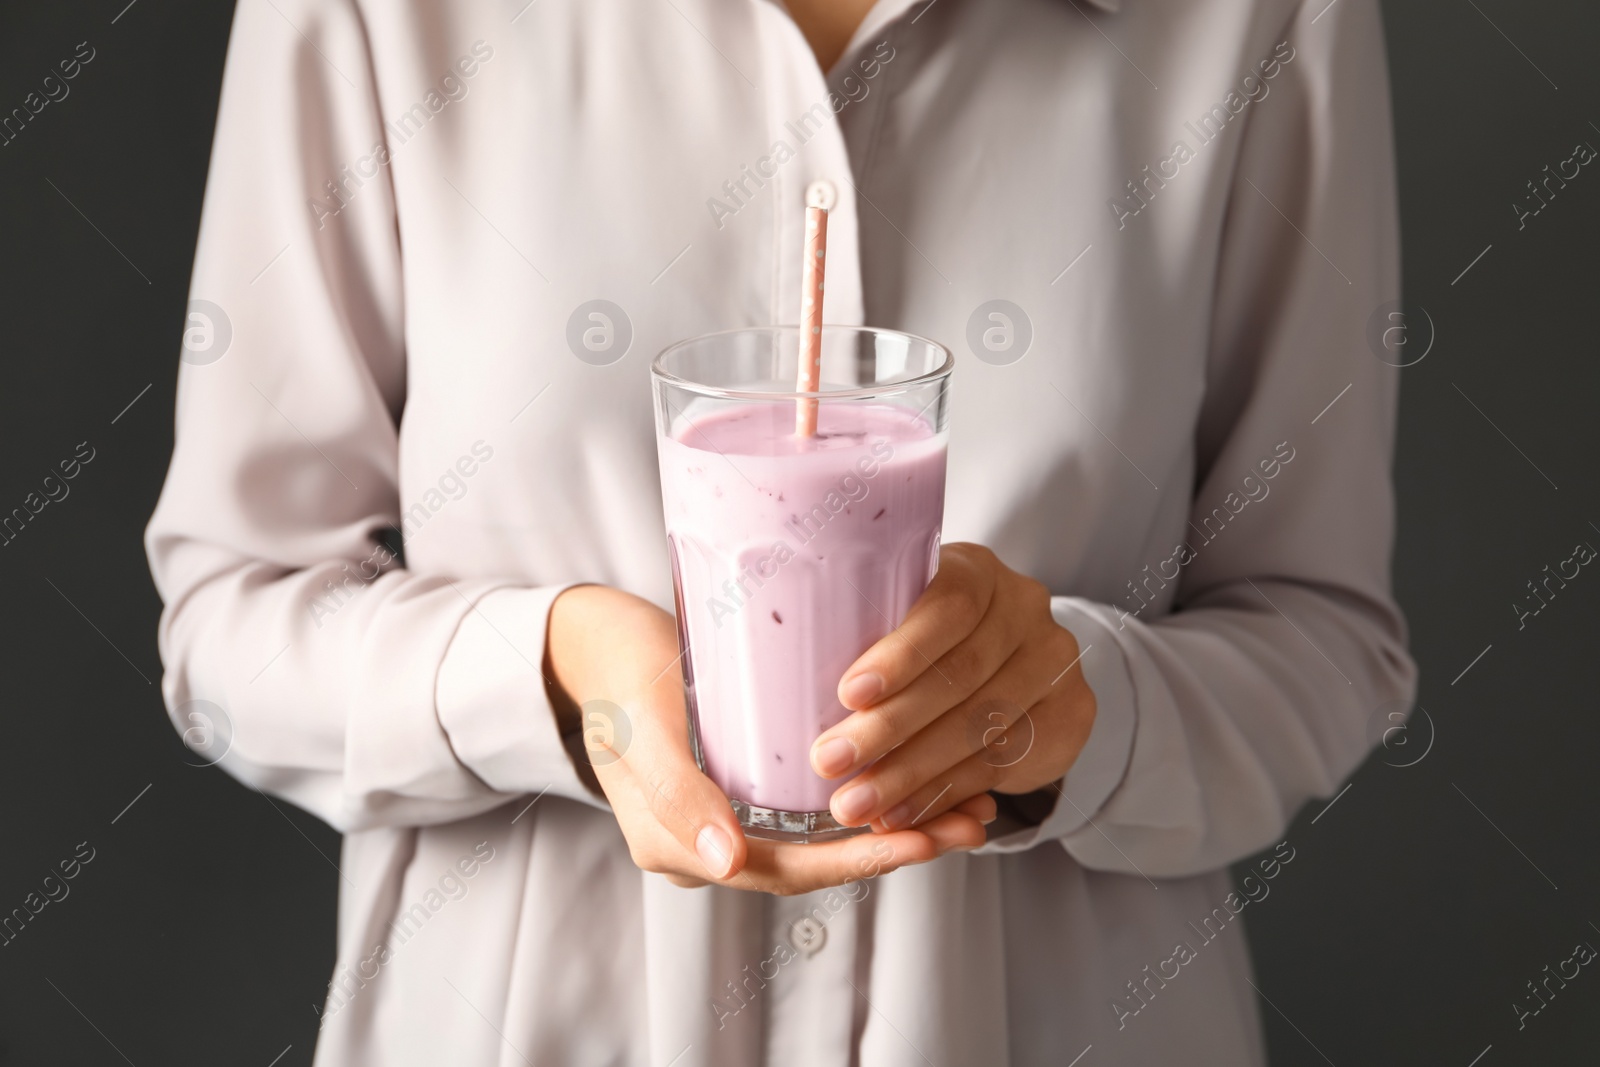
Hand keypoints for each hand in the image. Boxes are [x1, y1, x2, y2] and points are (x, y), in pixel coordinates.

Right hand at [545, 584, 993, 894]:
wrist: (596, 645)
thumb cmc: (616, 679)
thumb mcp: (640, 731)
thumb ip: (676, 797)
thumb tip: (727, 862)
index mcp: (681, 847)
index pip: (785, 870)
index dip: (856, 859)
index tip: (918, 840)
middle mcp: (714, 844)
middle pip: (817, 861)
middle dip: (896, 844)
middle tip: (968, 823)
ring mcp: (734, 816)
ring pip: (824, 836)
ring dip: (896, 823)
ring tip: (968, 807)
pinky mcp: (752, 784)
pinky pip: (818, 806)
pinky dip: (873, 793)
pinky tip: (925, 773)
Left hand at [808, 543, 1096, 833]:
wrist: (1011, 660)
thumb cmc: (920, 634)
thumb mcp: (893, 612)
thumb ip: (853, 623)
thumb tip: (760, 659)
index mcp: (978, 571)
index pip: (949, 605)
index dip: (902, 652)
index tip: (848, 693)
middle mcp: (1026, 609)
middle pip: (961, 676)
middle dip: (890, 728)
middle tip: (830, 763)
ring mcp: (1055, 664)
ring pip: (980, 729)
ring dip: (911, 775)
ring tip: (855, 804)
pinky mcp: (1070, 716)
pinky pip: (1002, 766)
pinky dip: (944, 796)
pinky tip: (901, 816)